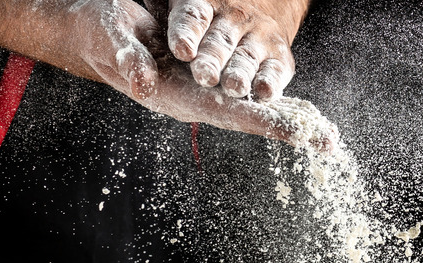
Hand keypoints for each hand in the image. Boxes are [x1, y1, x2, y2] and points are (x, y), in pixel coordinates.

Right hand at [69, 0, 333, 149]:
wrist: (96, 31)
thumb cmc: (100, 32)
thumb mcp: (112, 36)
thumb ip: (127, 58)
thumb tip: (145, 82)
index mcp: (175, 94)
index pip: (227, 111)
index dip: (262, 121)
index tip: (295, 133)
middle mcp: (196, 97)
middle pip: (249, 117)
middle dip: (288, 129)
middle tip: (328, 142)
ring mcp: (204, 88)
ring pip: (252, 106)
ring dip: (289, 119)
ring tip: (324, 134)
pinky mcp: (207, 76)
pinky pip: (246, 90)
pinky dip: (274, 99)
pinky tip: (299, 108)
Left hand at [144, 0, 308, 100]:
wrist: (261, 7)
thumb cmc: (207, 15)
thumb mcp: (181, 2)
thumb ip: (164, 7)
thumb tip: (143, 15)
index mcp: (203, 3)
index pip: (192, 18)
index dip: (186, 33)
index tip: (181, 51)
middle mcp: (233, 19)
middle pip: (219, 42)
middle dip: (212, 60)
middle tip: (204, 76)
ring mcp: (258, 38)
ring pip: (246, 58)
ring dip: (240, 74)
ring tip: (233, 87)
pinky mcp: (279, 58)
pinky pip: (275, 71)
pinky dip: (271, 82)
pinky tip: (263, 93)